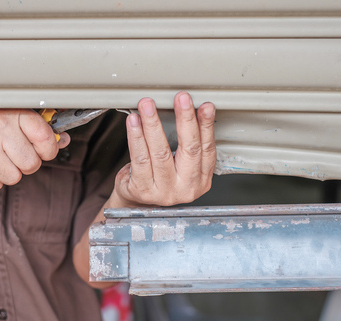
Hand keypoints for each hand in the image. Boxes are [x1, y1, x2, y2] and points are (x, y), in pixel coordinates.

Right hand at [0, 109, 69, 190]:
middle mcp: (0, 127)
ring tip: (3, 160)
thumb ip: (40, 128)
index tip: (43, 150)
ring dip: (11, 173)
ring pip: (14, 177)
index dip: (49, 150)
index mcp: (15, 114)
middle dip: (28, 164)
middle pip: (31, 164)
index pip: (45, 138)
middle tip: (19, 155)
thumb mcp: (15, 117)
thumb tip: (62, 140)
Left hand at [110, 91, 215, 206]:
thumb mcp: (181, 166)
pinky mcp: (142, 189)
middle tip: (181, 98)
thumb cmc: (160, 179)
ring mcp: (163, 191)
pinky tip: (133, 122)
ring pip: (160, 152)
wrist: (137, 203)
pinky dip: (136, 137)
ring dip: (153, 125)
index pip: (207, 149)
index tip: (204, 106)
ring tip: (148, 106)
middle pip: (188, 150)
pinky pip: (139, 158)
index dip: (206, 126)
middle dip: (185, 120)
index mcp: (200, 181)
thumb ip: (188, 147)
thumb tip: (188, 110)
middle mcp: (185, 188)